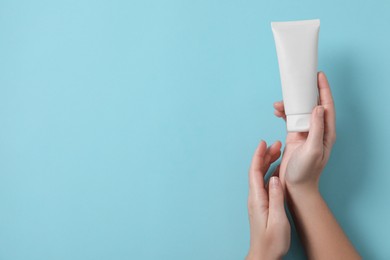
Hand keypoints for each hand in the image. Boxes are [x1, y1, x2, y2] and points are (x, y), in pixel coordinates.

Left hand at [247, 140, 290, 259]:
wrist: (264, 254)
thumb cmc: (272, 241)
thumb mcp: (277, 220)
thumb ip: (276, 198)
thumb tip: (274, 178)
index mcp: (257, 199)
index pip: (255, 171)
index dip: (258, 156)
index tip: (263, 143)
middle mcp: (255, 197)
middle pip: (257, 170)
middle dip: (265, 155)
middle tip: (276, 144)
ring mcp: (258, 200)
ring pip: (261, 175)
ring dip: (268, 162)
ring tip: (278, 152)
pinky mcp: (262, 204)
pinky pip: (264, 182)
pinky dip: (270, 172)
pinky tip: (278, 170)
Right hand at [273, 72, 335, 193]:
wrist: (295, 186)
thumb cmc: (306, 172)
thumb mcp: (313, 150)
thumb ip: (317, 128)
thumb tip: (319, 107)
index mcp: (326, 132)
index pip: (327, 106)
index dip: (324, 90)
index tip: (318, 76)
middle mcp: (317, 130)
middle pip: (313, 105)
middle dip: (304, 93)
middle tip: (297, 83)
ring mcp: (305, 132)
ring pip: (299, 111)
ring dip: (290, 105)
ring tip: (278, 104)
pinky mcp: (295, 136)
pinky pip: (290, 119)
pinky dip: (284, 113)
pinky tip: (277, 111)